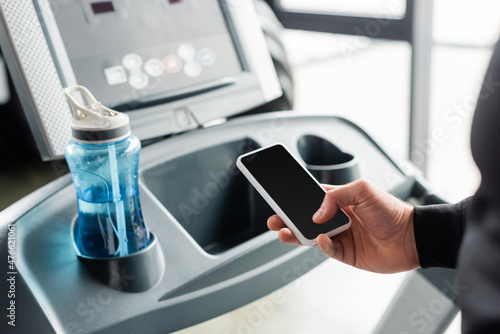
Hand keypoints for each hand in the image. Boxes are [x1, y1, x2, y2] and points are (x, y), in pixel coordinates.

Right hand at [267, 179, 419, 273]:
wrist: (411, 237)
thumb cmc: (391, 210)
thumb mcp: (363, 190)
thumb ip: (335, 197)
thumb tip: (316, 215)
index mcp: (340, 200)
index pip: (311, 198)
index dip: (295, 200)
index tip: (279, 199)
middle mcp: (337, 218)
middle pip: (306, 219)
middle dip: (288, 219)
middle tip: (273, 220)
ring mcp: (340, 236)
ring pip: (311, 236)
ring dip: (296, 234)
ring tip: (283, 232)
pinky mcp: (346, 254)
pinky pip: (328, 250)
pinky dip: (322, 245)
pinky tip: (322, 240)